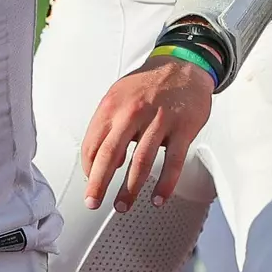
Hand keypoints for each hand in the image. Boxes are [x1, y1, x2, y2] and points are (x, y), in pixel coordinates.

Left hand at [80, 55, 212, 213]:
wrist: (183, 66)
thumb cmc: (148, 85)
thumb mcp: (118, 96)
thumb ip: (109, 126)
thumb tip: (106, 163)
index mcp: (112, 106)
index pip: (92, 143)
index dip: (88, 168)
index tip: (89, 184)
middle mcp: (132, 112)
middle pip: (110, 154)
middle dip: (98, 184)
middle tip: (93, 203)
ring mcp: (159, 120)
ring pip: (141, 162)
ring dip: (130, 189)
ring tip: (123, 206)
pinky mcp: (182, 128)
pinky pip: (173, 161)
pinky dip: (165, 184)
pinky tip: (158, 198)